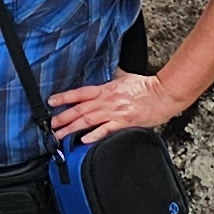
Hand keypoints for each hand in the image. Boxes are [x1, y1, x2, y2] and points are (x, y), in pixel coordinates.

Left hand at [47, 73, 172, 139]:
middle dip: (63, 117)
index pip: (80, 93)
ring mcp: (115, 112)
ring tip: (60, 135)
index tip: (51, 101)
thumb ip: (114, 78)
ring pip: (88, 120)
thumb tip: (110, 73)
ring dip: (72, 128)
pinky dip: (94, 135)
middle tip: (50, 125)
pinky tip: (84, 140)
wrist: (164, 94)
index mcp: (106, 89)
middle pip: (80, 109)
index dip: (65, 97)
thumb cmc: (147, 86)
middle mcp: (107, 100)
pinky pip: (106, 129)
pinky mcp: (124, 123)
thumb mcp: (126, 77)